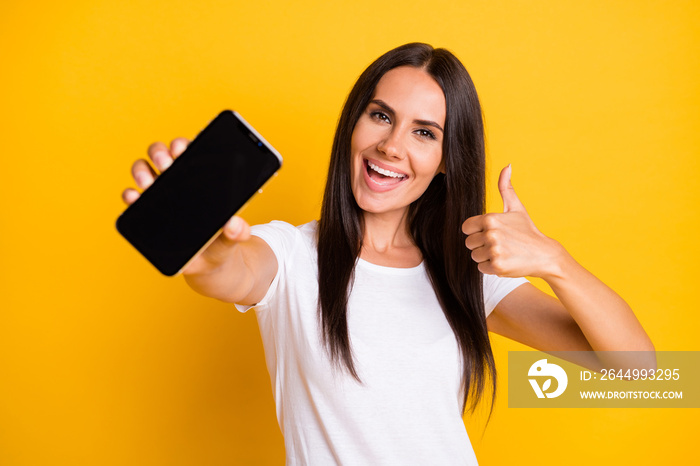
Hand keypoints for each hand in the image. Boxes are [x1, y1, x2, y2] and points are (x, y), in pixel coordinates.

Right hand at [122, 138, 251, 274]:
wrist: (209, 264)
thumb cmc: (222, 242)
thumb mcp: (233, 237)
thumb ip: (238, 231)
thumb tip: (234, 224)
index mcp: (202, 177)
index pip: (190, 150)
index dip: (182, 145)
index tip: (182, 150)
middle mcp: (177, 180)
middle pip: (162, 154)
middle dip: (160, 153)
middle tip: (166, 165)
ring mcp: (159, 194)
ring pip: (143, 169)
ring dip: (141, 170)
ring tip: (148, 183)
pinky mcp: (146, 211)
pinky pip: (131, 197)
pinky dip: (129, 195)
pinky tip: (134, 198)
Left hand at [461, 164, 564, 278]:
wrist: (544, 254)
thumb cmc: (527, 230)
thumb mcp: (516, 208)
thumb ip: (506, 187)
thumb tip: (507, 165)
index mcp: (491, 218)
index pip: (466, 228)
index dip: (476, 231)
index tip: (490, 233)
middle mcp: (491, 233)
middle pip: (469, 243)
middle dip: (481, 245)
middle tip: (500, 244)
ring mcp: (494, 250)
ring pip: (475, 256)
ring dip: (486, 256)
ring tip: (503, 252)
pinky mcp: (497, 265)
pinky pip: (481, 268)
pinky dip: (491, 267)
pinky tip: (505, 261)